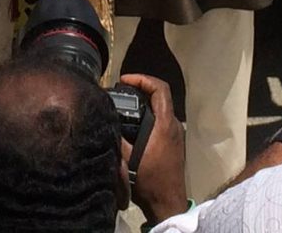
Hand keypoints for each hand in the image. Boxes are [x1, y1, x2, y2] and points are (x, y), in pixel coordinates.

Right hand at [120, 73, 188, 221]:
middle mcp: (174, 126)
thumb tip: (104, 119)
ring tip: (124, 104)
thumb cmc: (150, 181)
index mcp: (165, 125)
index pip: (160, 88)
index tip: (124, 80)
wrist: (168, 204)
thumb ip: (117, 137)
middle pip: (160, 96)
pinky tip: (133, 124)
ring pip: (161, 109)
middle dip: (141, 88)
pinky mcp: (174, 144)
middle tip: (121, 90)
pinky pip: (162, 121)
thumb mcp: (128, 160)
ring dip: (144, 102)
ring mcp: (176, 135)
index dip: (142, 79)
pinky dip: (149, 115)